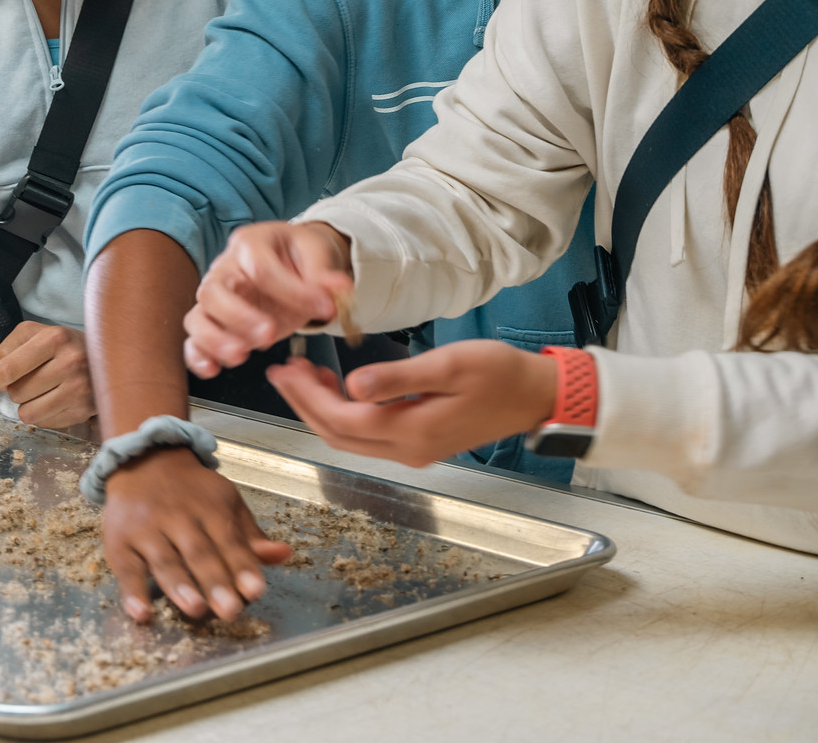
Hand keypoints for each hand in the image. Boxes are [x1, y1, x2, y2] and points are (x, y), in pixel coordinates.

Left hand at [0, 320, 93, 427]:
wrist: (109, 358)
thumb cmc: (65, 346)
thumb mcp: (37, 332)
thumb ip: (9, 348)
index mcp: (55, 338)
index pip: (10, 368)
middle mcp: (70, 363)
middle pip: (16, 393)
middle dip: (16, 389)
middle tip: (31, 379)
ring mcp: (79, 389)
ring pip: (27, 413)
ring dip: (28, 404)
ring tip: (42, 391)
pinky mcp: (83, 410)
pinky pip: (43, 423)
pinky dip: (42, 414)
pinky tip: (54, 399)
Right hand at [100, 446, 289, 622]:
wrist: (142, 462)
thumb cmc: (191, 493)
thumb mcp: (226, 504)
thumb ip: (250, 536)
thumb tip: (284, 555)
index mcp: (211, 508)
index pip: (230, 540)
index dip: (242, 566)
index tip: (256, 590)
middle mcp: (179, 517)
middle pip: (199, 553)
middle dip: (215, 582)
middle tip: (230, 610)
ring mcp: (147, 530)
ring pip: (165, 560)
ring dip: (180, 586)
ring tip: (195, 609)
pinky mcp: (119, 542)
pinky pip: (126, 570)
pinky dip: (132, 593)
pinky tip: (141, 614)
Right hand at [183, 221, 353, 377]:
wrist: (294, 263)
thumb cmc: (300, 256)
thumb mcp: (317, 253)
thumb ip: (324, 273)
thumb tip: (339, 287)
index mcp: (250, 244)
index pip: (261, 268)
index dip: (293, 291)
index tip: (324, 308)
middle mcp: (226, 269)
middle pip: (213, 291)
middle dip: (239, 317)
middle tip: (269, 334)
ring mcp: (217, 298)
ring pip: (198, 318)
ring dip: (215, 340)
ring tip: (241, 355)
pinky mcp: (216, 323)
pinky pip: (194, 340)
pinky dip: (198, 356)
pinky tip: (213, 369)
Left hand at [265, 341, 558, 467]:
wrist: (535, 396)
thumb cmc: (499, 374)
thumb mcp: (448, 366)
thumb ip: (398, 378)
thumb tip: (352, 386)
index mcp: (413, 432)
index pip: (342, 421)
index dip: (308, 398)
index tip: (286, 371)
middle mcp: (408, 450)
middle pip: (338, 436)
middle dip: (304, 405)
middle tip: (283, 372)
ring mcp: (414, 450)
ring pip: (351, 439)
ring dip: (322, 410)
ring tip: (304, 376)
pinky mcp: (421, 443)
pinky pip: (369, 435)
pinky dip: (345, 415)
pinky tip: (341, 389)